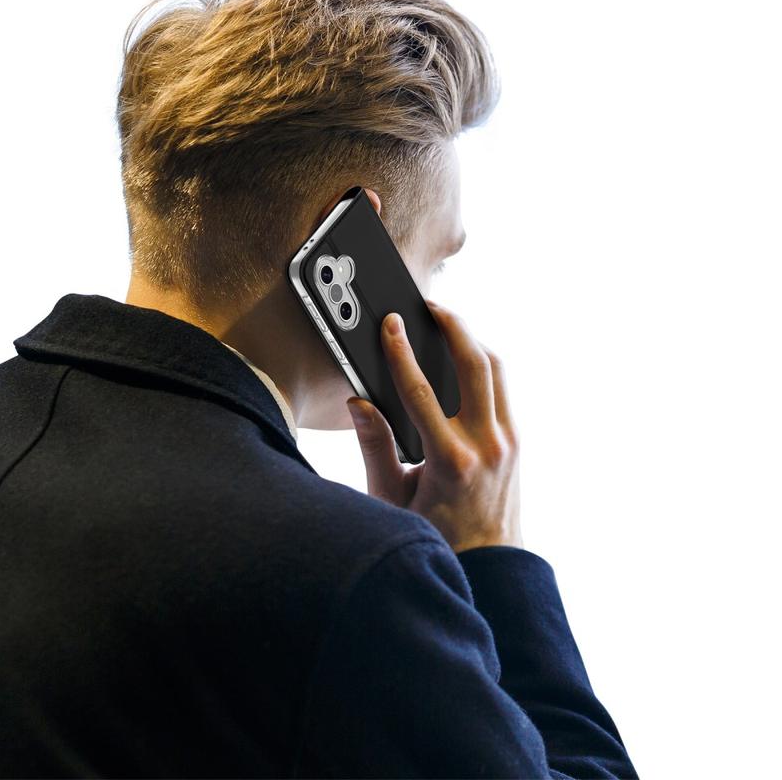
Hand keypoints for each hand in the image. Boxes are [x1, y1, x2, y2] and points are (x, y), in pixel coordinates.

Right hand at [346, 300, 522, 553]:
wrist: (490, 567)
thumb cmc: (436, 539)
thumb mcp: (392, 500)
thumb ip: (375, 448)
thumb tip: (359, 403)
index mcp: (450, 461)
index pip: (421, 392)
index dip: (401, 353)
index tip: (390, 325)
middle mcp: (486, 445)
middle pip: (476, 365)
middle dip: (453, 326)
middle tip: (430, 307)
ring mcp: (507, 442)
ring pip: (497, 370)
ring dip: (472, 341)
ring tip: (447, 324)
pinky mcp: (516, 442)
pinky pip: (502, 389)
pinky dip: (484, 365)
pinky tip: (463, 359)